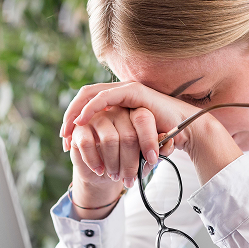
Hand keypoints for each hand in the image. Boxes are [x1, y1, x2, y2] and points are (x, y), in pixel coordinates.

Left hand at [61, 81, 244, 183]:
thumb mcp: (131, 144)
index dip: (73, 122)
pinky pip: (106, 97)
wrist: (185, 132)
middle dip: (69, 117)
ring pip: (90, 94)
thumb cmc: (160, 139)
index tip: (66, 143)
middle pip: (83, 97)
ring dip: (75, 112)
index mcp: (116, 103)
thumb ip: (116, 144)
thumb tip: (98, 157)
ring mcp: (125, 90)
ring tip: (67, 131)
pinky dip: (91, 108)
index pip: (86, 106)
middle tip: (63, 137)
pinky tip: (82, 121)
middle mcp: (119, 93)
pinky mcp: (133, 92)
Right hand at [67, 105, 174, 187]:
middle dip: (130, 163)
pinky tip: (100, 170)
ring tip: (115, 176)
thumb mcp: (149, 158)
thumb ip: (161, 150)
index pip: (144, 119)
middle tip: (130, 180)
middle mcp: (117, 110)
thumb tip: (168, 144)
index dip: (149, 141)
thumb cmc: (130, 159)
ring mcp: (98, 117)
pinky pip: (88, 143)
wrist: (105, 168)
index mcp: (136, 112)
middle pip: (128, 135)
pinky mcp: (80, 128)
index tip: (152, 160)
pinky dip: (95, 161)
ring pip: (109, 140)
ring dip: (114, 164)